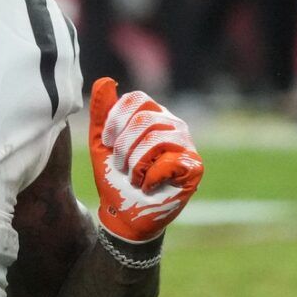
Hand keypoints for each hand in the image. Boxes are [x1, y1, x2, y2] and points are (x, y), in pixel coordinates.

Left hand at [87, 78, 201, 243]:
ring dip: (135, 164)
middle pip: (144, 119)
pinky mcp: (194, 166)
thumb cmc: (114, 177)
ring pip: (155, 140)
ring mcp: (186, 144)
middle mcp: (173, 124)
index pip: (136, 98)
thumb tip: (104, 80)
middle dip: (123, 148)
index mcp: (152, 114)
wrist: (125, 215)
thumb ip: (102, 113)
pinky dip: (149, 177)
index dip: (116, 119)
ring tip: (134, 177)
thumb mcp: (101, 144)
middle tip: (121, 167)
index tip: (106, 142)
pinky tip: (148, 186)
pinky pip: (168, 162)